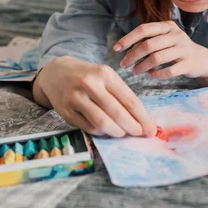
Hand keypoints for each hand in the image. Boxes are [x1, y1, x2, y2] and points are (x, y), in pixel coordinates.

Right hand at [33, 56, 156, 137]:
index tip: (151, 129)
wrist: (56, 73)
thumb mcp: (105, 77)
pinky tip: (106, 131)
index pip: (129, 100)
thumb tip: (141, 120)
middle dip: (132, 127)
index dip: (142, 118)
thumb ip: (121, 95)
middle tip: (139, 134)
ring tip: (123, 133)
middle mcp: (90, 84)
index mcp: (105, 74)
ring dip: (117, 132)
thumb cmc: (88, 76)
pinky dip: (101, 132)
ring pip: (102, 122)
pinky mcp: (66, 111)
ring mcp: (76, 98)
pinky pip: (89, 127)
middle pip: (117, 112)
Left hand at [114, 21, 207, 78]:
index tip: (116, 49)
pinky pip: (169, 71)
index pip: (144, 29)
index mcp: (167, 26)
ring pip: (157, 58)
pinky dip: (156, 74)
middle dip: (132, 56)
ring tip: (135, 71)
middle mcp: (176, 35)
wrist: (202, 59)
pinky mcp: (189, 63)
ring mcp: (184, 49)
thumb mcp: (164, 40)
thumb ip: (148, 41)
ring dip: (142, 66)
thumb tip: (126, 50)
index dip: (128, 38)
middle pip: (148, 45)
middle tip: (124, 65)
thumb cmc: (177, 49)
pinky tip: (151, 75)